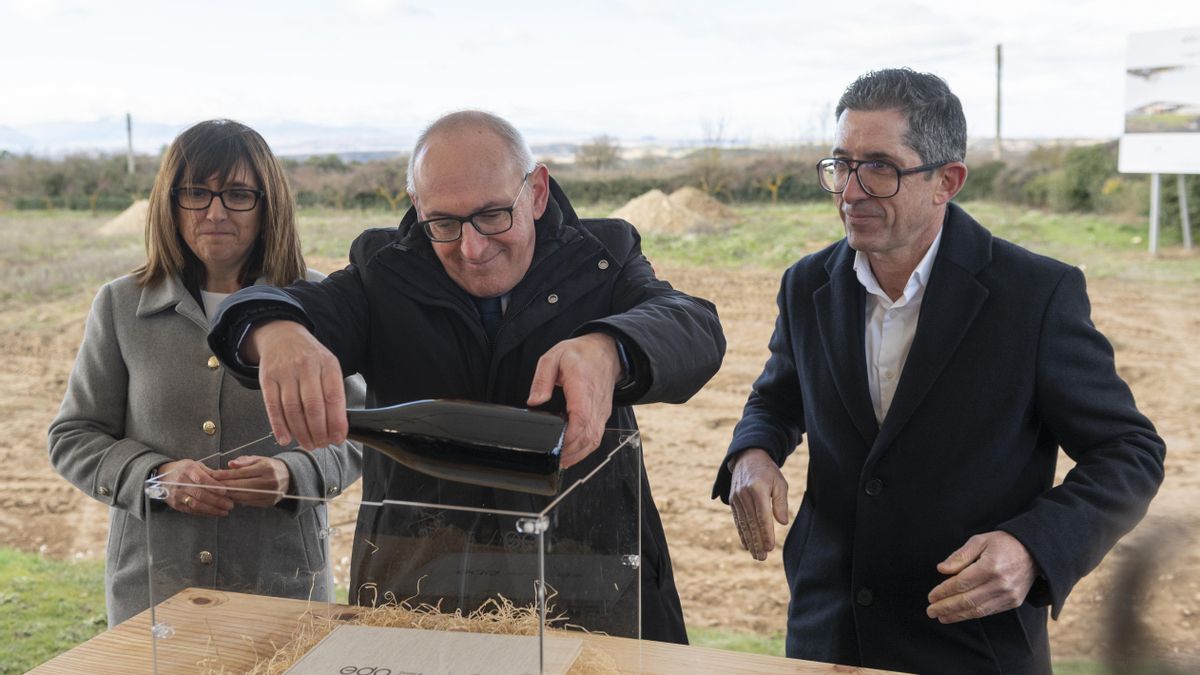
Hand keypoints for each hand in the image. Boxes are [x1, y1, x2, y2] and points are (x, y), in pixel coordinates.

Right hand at [156, 459, 233, 516]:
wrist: (161, 477)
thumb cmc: (183, 469)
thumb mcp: (195, 465)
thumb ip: (210, 472)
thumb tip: (226, 477)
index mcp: (188, 469)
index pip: (201, 479)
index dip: (214, 486)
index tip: (225, 491)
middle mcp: (181, 482)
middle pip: (200, 494)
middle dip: (217, 501)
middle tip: (230, 504)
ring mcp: (178, 495)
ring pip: (196, 504)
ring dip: (212, 509)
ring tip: (225, 511)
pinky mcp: (176, 505)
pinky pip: (192, 510)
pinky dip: (205, 513)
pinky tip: (215, 513)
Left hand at [210, 456, 290, 506]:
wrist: (289, 477)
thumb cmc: (269, 466)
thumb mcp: (259, 459)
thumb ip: (244, 461)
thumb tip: (230, 464)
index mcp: (267, 468)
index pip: (241, 473)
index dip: (225, 474)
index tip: (214, 475)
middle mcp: (270, 481)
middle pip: (241, 486)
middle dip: (224, 486)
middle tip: (212, 485)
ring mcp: (270, 494)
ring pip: (243, 496)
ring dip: (229, 495)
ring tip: (219, 491)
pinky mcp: (269, 503)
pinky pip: (249, 503)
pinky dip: (238, 500)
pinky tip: (231, 496)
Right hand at [251, 320, 347, 450]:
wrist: (282, 335)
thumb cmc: (309, 356)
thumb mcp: (328, 365)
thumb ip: (333, 391)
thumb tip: (337, 426)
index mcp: (327, 364)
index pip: (334, 397)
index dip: (336, 422)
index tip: (338, 438)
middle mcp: (306, 367)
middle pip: (313, 406)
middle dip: (319, 431)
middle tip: (321, 444)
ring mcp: (285, 372)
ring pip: (292, 409)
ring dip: (301, 432)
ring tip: (308, 444)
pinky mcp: (267, 378)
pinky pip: (273, 407)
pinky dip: (279, 426)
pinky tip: (285, 438)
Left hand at [527, 333, 621, 467]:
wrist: (606, 350)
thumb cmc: (581, 354)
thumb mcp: (554, 356)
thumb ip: (542, 379)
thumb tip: (534, 400)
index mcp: (582, 386)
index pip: (581, 418)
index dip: (570, 436)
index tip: (556, 444)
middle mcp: (595, 402)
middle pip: (587, 435)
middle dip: (570, 451)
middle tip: (552, 458)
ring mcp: (601, 411)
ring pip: (593, 440)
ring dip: (578, 454)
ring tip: (560, 461)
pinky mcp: (602, 415)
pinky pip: (596, 436)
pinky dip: (585, 449)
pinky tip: (572, 454)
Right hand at [728, 448, 788, 560]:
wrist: (748, 458)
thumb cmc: (768, 471)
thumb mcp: (779, 482)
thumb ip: (781, 502)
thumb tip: (782, 522)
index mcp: (757, 488)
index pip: (762, 515)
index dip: (766, 532)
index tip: (770, 547)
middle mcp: (744, 494)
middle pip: (751, 523)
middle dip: (757, 542)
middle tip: (762, 557)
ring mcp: (736, 498)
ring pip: (744, 524)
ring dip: (750, 541)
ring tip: (756, 555)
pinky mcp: (732, 501)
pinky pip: (738, 520)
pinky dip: (742, 533)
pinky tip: (746, 545)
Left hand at [927, 530, 1037, 622]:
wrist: (1034, 552)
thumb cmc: (1003, 543)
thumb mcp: (980, 541)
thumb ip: (960, 556)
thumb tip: (941, 569)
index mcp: (990, 566)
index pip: (961, 583)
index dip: (944, 591)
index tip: (931, 597)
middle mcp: (1000, 583)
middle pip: (967, 600)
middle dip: (946, 607)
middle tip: (930, 611)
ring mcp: (1008, 595)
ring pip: (977, 610)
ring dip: (957, 615)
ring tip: (941, 617)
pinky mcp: (1013, 602)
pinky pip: (988, 611)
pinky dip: (971, 614)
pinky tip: (959, 615)